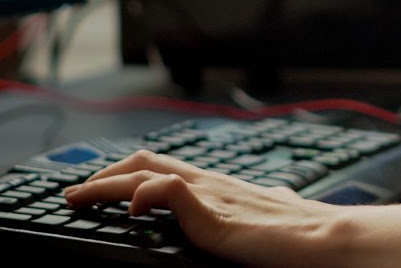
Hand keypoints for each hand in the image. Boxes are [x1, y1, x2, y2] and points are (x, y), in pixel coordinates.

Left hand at [63, 150, 348, 267]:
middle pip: (145, 161)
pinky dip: (143, 194)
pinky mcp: (210, 215)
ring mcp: (208, 196)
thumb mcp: (276, 209)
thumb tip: (276, 197)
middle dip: (105, 174)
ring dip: (106, 183)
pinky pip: (167, 191)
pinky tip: (132, 207)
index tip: (104, 186)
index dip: (129, 173)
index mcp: (221, 184)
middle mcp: (210, 182)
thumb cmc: (304, 231)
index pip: (166, 166)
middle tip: (77, 192)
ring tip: (80, 198)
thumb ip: (265, 203)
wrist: (324, 239)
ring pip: (145, 172)